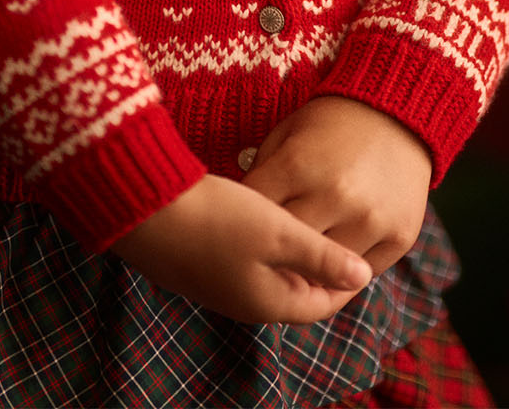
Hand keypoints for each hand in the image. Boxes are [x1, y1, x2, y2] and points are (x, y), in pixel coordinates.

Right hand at [109, 172, 370, 323]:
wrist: (144, 207)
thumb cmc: (217, 217)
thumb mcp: (279, 232)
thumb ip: (323, 256)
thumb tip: (364, 277)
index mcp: (270, 302)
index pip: (323, 302)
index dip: (346, 278)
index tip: (360, 244)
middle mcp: (245, 302)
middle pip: (297, 291)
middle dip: (319, 264)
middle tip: (337, 224)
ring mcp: (219, 285)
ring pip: (271, 274)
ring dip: (289, 251)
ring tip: (303, 212)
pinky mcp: (201, 263)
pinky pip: (244, 261)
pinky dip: (263, 242)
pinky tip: (262, 210)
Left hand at [241, 95, 431, 276]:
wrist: (398, 115)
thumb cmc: (331, 126)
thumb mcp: (287, 135)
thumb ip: (264, 176)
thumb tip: (240, 219)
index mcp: (298, 165)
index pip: (256, 217)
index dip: (245, 227)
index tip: (243, 232)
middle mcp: (334, 196)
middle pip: (288, 252)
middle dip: (276, 256)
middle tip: (267, 260)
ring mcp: (369, 220)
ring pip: (324, 273)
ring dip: (310, 273)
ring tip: (298, 270)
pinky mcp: (398, 237)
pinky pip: (360, 276)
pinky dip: (344, 274)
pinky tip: (332, 264)